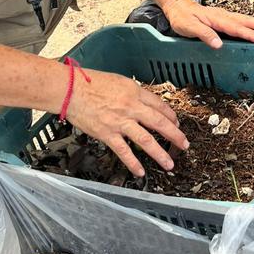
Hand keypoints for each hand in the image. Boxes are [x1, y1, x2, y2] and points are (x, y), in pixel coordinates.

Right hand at [66, 68, 187, 178]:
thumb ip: (131, 93)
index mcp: (134, 91)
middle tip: (184, 144)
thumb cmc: (88, 82)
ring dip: (160, 154)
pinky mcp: (107, 134)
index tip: (176, 123)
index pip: (159, 105)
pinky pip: (124, 151)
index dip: (170, 116)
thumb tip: (141, 103)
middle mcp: (131, 107)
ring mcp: (120, 122)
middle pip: (159, 123)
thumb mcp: (117, 81)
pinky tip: (141, 172)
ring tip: (169, 164)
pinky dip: (133, 163)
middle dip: (175, 135)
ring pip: (146, 140)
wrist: (69, 89)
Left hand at [163, 0, 253, 48]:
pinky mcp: (224, 18)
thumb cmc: (182, 18)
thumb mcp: (189, 28)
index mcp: (218, 19)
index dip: (250, 35)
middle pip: (247, 20)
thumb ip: (204, 35)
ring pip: (246, 20)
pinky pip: (241, 21)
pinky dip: (252, 24)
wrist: (178, 7)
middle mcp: (224, 16)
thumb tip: (218, 44)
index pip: (237, 28)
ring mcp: (225, 16)